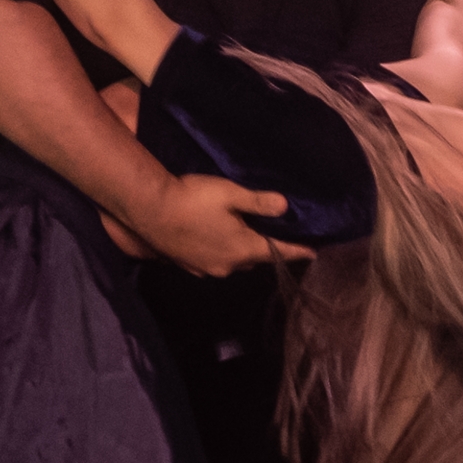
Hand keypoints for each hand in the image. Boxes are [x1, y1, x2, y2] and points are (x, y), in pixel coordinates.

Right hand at [110, 173, 314, 276]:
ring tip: (242, 231)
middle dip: (265, 247)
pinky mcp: (188, 266)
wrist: (148, 210)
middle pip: (255, 258)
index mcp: (243, 249)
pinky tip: (214, 238)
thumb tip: (286, 206)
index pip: (279, 252)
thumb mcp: (229, 193)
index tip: (314, 252)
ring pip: (234, 261)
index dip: (298, 251)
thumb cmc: (192, 199)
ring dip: (241, 250)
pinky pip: (214, 262)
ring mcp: (206, 269)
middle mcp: (227, 266)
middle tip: (273, 231)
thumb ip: (259, 201)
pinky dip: (221, 252)